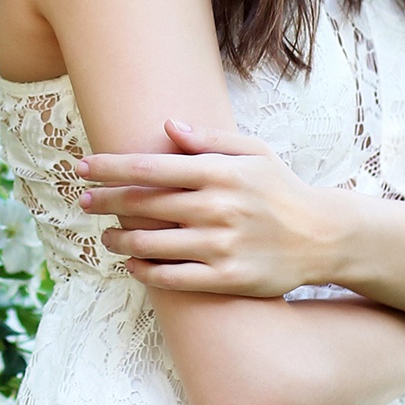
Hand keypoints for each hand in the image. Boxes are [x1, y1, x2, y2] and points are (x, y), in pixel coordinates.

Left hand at [75, 119, 354, 296]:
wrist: (322, 237)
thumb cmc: (281, 189)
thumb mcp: (253, 152)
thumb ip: (210, 139)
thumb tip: (168, 126)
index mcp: (218, 172)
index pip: (148, 167)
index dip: (109, 168)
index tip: (81, 168)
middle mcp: (216, 207)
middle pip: (142, 204)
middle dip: (105, 202)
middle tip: (83, 202)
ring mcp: (220, 245)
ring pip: (150, 244)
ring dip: (119, 239)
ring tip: (106, 236)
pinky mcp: (225, 278)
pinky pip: (171, 278)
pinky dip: (144, 271)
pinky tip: (131, 264)